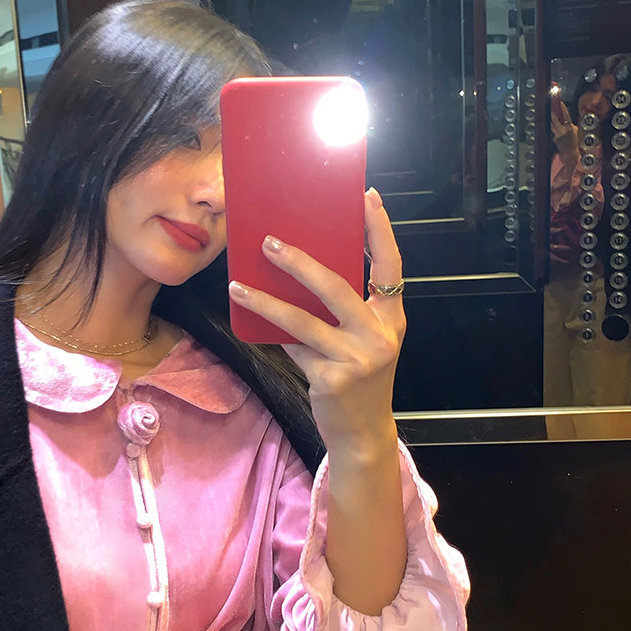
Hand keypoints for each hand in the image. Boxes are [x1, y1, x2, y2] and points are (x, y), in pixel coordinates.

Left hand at [229, 188, 404, 458]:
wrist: (363, 432)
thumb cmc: (360, 377)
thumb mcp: (364, 340)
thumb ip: (345, 310)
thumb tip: (298, 269)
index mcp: (392, 317)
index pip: (390, 264)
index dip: (380, 230)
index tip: (367, 197)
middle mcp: (379, 335)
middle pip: (336, 287)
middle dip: (300, 263)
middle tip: (269, 242)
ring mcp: (356, 358)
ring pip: (302, 321)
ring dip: (266, 302)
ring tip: (238, 287)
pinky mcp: (332, 379)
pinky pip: (293, 348)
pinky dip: (273, 335)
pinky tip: (251, 322)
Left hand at [551, 96, 577, 158]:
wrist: (571, 153)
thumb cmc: (575, 142)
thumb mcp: (575, 131)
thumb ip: (571, 125)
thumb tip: (567, 120)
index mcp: (571, 127)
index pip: (566, 115)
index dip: (563, 108)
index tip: (560, 103)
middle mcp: (564, 130)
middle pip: (556, 121)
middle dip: (553, 116)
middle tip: (552, 111)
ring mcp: (559, 135)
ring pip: (553, 127)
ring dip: (553, 124)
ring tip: (553, 121)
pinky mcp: (555, 139)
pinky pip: (554, 134)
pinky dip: (555, 134)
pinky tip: (559, 137)